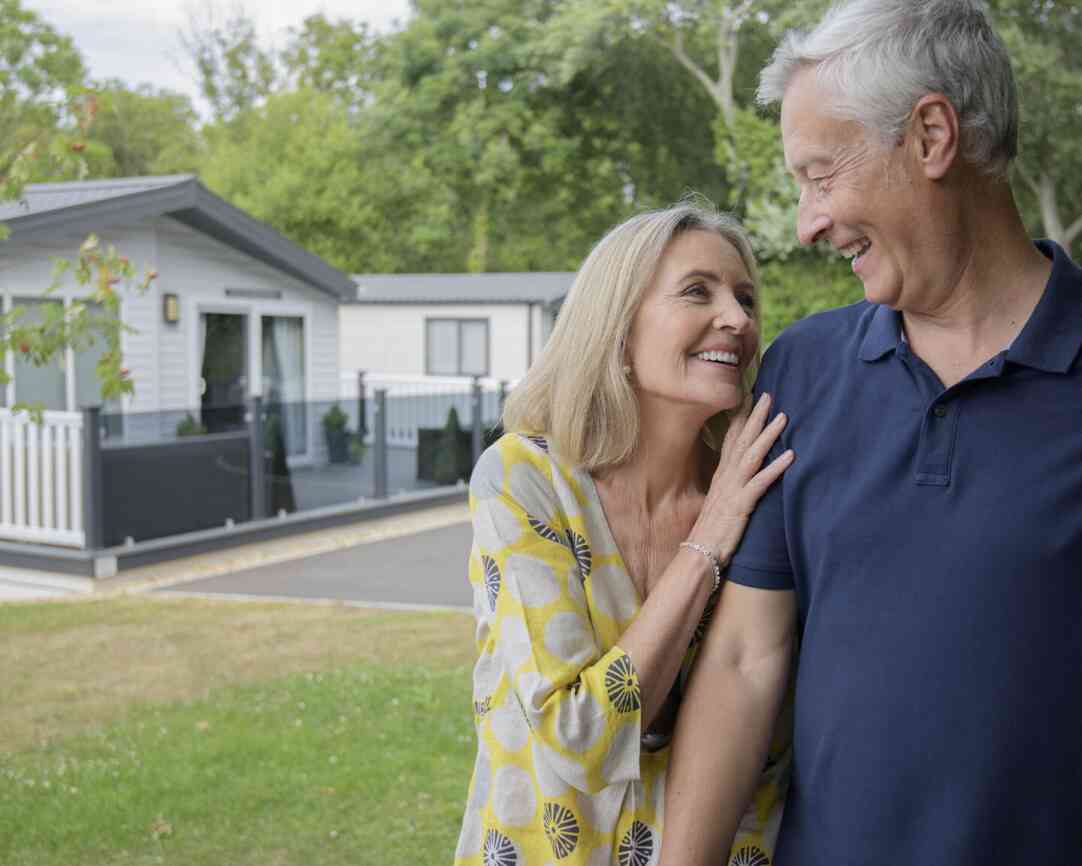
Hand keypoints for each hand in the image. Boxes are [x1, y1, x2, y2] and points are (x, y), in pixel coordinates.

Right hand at [688, 392, 792, 565]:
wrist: (699, 554)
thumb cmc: (710, 532)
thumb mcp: (719, 503)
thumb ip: (729, 487)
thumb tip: (739, 479)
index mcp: (721, 475)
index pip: (730, 439)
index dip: (740, 418)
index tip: (749, 398)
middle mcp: (726, 477)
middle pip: (741, 440)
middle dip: (755, 416)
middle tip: (767, 395)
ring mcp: (733, 489)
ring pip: (752, 455)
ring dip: (768, 435)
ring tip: (783, 417)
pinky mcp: (741, 505)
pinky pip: (761, 482)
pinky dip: (775, 467)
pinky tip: (791, 456)